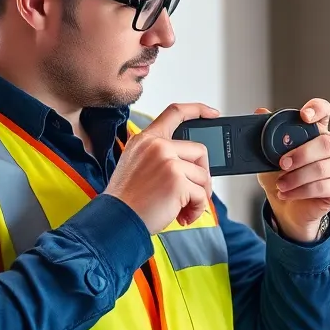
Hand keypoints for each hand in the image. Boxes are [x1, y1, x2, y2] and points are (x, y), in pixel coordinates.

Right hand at [106, 102, 219, 232]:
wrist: (116, 220)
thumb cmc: (127, 200)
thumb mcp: (137, 166)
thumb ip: (161, 157)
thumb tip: (193, 166)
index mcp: (146, 139)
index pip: (175, 112)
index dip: (197, 109)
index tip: (213, 113)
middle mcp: (157, 146)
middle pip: (199, 150)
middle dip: (202, 174)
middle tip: (194, 193)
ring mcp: (168, 161)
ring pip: (203, 175)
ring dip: (198, 196)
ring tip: (183, 210)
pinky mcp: (177, 180)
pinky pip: (201, 194)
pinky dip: (196, 209)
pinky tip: (183, 216)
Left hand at [256, 98, 329, 241]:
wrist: (286, 207)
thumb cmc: (281, 177)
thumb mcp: (267, 156)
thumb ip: (266, 135)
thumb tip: (260, 112)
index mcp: (317, 131)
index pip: (324, 111)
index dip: (318, 109)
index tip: (304, 116)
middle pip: (326, 142)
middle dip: (301, 154)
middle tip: (282, 163)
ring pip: (323, 168)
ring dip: (297, 177)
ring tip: (281, 184)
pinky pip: (323, 186)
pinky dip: (301, 190)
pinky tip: (288, 193)